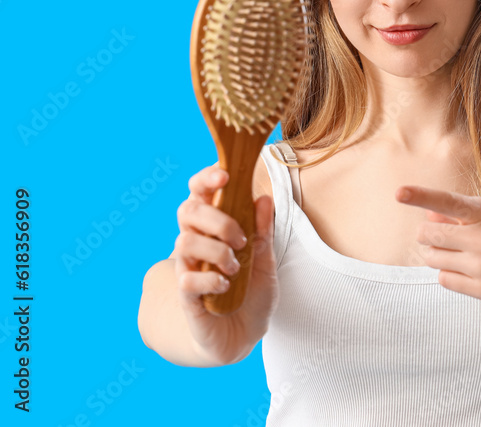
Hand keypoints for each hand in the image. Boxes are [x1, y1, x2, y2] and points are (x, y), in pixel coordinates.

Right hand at [172, 164, 278, 364]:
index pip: (199, 194)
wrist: (245, 335)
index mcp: (214, 229)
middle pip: (187, 212)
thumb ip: (263, 232)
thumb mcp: (266, 261)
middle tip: (241, 239)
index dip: (206, 179)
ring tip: (235, 268)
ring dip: (216, 252)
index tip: (225, 175)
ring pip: (184, 243)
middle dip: (216, 219)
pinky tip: (225, 287)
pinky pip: (186, 279)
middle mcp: (196, 245)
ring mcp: (188, 269)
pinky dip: (210, 280)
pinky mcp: (187, 296)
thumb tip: (264, 199)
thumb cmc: (252, 293)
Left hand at [395, 185, 480, 313]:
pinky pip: (444, 280)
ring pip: (432, 258)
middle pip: (429, 234)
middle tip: (444, 237)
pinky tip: (469, 271)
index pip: (447, 201)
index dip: (420, 196)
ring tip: (462, 254)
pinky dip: (449, 274)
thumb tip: (428, 217)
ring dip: (438, 255)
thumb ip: (464, 215)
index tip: (398, 193)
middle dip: (429, 235)